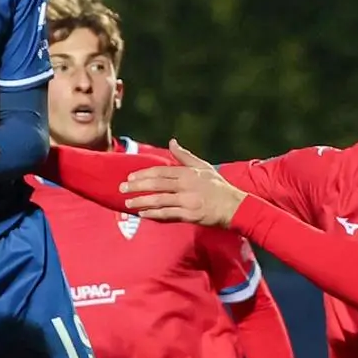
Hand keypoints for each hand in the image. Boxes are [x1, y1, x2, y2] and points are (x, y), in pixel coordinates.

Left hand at [126, 139, 241, 225]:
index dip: (143, 174)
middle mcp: (186, 185)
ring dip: (141, 201)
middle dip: (137, 186)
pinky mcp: (190, 215)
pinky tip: (143, 214)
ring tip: (128, 203)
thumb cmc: (218, 186)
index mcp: (187, 173)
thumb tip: (172, 141)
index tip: (130, 176)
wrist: (234, 206)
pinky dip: (154, 214)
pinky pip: (168, 214)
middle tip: (122, 188)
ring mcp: (188, 200)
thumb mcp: (203, 166)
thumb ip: (184, 155)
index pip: (160, 172)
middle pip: (156, 184)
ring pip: (159, 200)